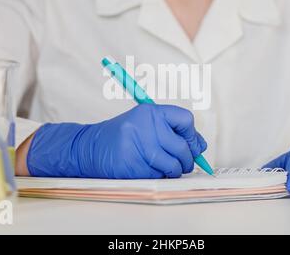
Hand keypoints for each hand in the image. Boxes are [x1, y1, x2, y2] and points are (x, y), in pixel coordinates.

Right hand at [26, 104, 206, 178]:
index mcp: (149, 111)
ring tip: (166, 168)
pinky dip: (159, 177)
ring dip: (174, 171)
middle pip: (182, 146)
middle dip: (187, 160)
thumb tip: (200, 146)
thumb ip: (172, 131)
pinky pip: (158, 176)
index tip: (192, 144)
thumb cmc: (122, 136)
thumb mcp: (146, 125)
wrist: (89, 148)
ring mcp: (137, 146)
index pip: (185, 119)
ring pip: (173, 165)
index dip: (192, 134)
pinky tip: (148, 170)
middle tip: (184, 163)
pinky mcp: (132, 165)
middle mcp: (144, 126)